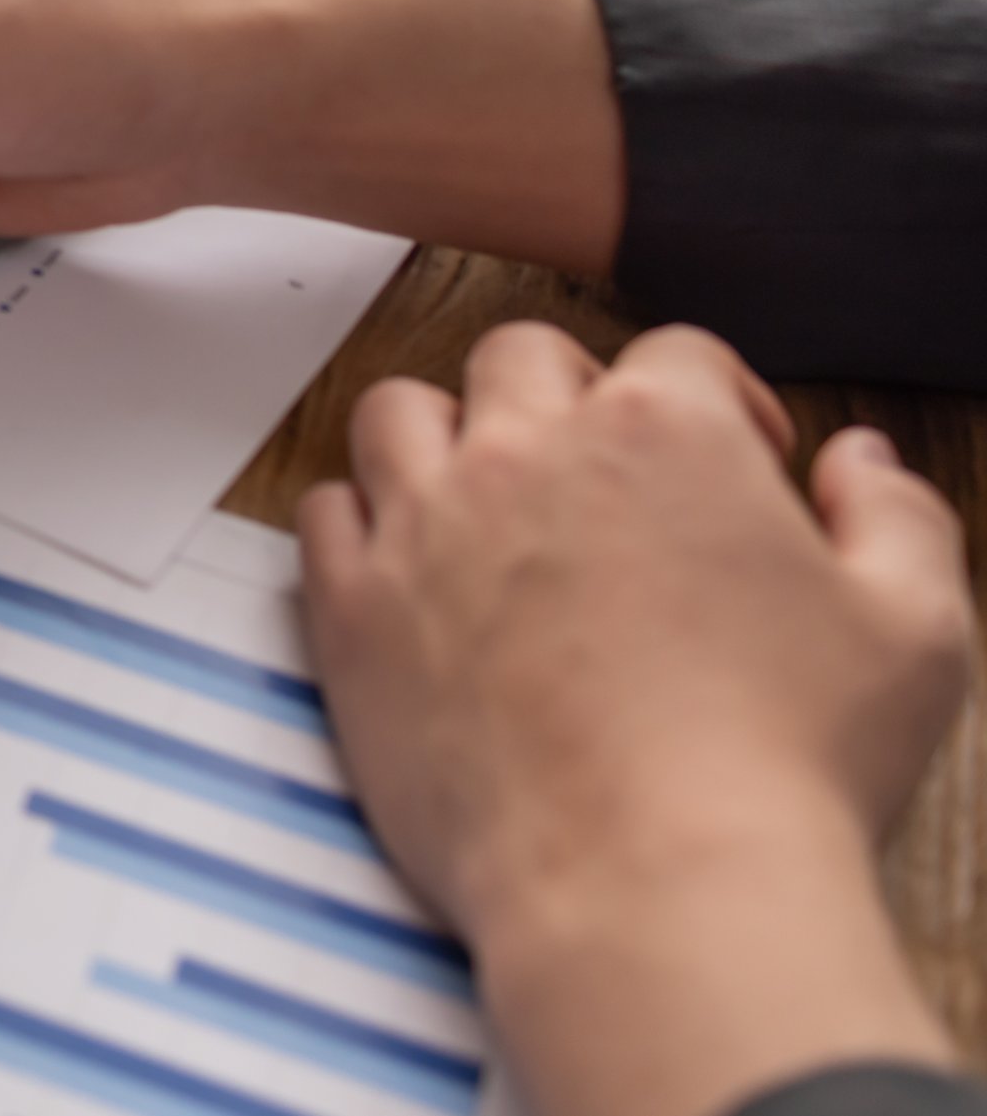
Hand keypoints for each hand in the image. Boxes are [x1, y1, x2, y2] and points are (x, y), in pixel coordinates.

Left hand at [301, 325, 971, 1115]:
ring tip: (487, 506)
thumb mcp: (912, 631)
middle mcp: (527, 452)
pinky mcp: (352, 607)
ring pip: (399, 414)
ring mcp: (424, 523)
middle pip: (519, 359)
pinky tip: (406, 570)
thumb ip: (892, 519)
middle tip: (600, 475)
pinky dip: (358, 526)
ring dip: (442, 440)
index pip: (675, 351)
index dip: (717, 397)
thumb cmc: (790, 765)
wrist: (657, 883)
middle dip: (567, 397)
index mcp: (663, 432)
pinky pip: (322, 515)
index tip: (732, 458)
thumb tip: (857, 460)